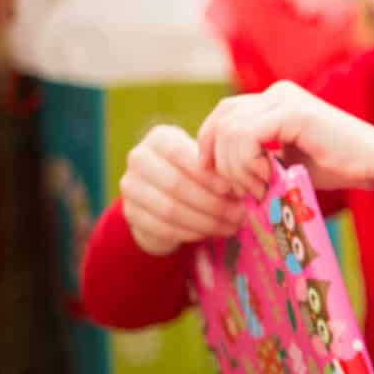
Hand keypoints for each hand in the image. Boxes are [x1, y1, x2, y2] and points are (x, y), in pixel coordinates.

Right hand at [119, 123, 248, 255]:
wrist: (165, 198)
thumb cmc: (196, 175)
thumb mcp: (206, 165)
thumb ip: (219, 169)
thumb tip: (242, 186)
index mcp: (159, 139)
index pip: (179, 153)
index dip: (205, 174)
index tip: (230, 190)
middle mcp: (138, 158)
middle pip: (175, 184)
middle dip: (212, 203)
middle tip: (239, 215)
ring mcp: (131, 186)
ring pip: (170, 209)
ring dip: (205, 222)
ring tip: (230, 227)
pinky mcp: (131, 213)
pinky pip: (163, 228)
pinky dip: (190, 233)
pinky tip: (208, 233)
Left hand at [195, 81, 373, 198]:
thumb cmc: (339, 167)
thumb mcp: (288, 162)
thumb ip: (258, 158)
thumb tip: (221, 174)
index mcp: (273, 100)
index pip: (224, 114)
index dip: (211, 146)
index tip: (218, 180)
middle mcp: (275, 93)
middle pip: (222, 119)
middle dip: (219, 160)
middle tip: (239, 191)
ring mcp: (283, 99)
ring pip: (230, 129)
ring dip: (236, 167)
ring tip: (259, 188)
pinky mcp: (292, 112)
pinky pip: (247, 135)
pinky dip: (248, 162)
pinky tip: (268, 178)